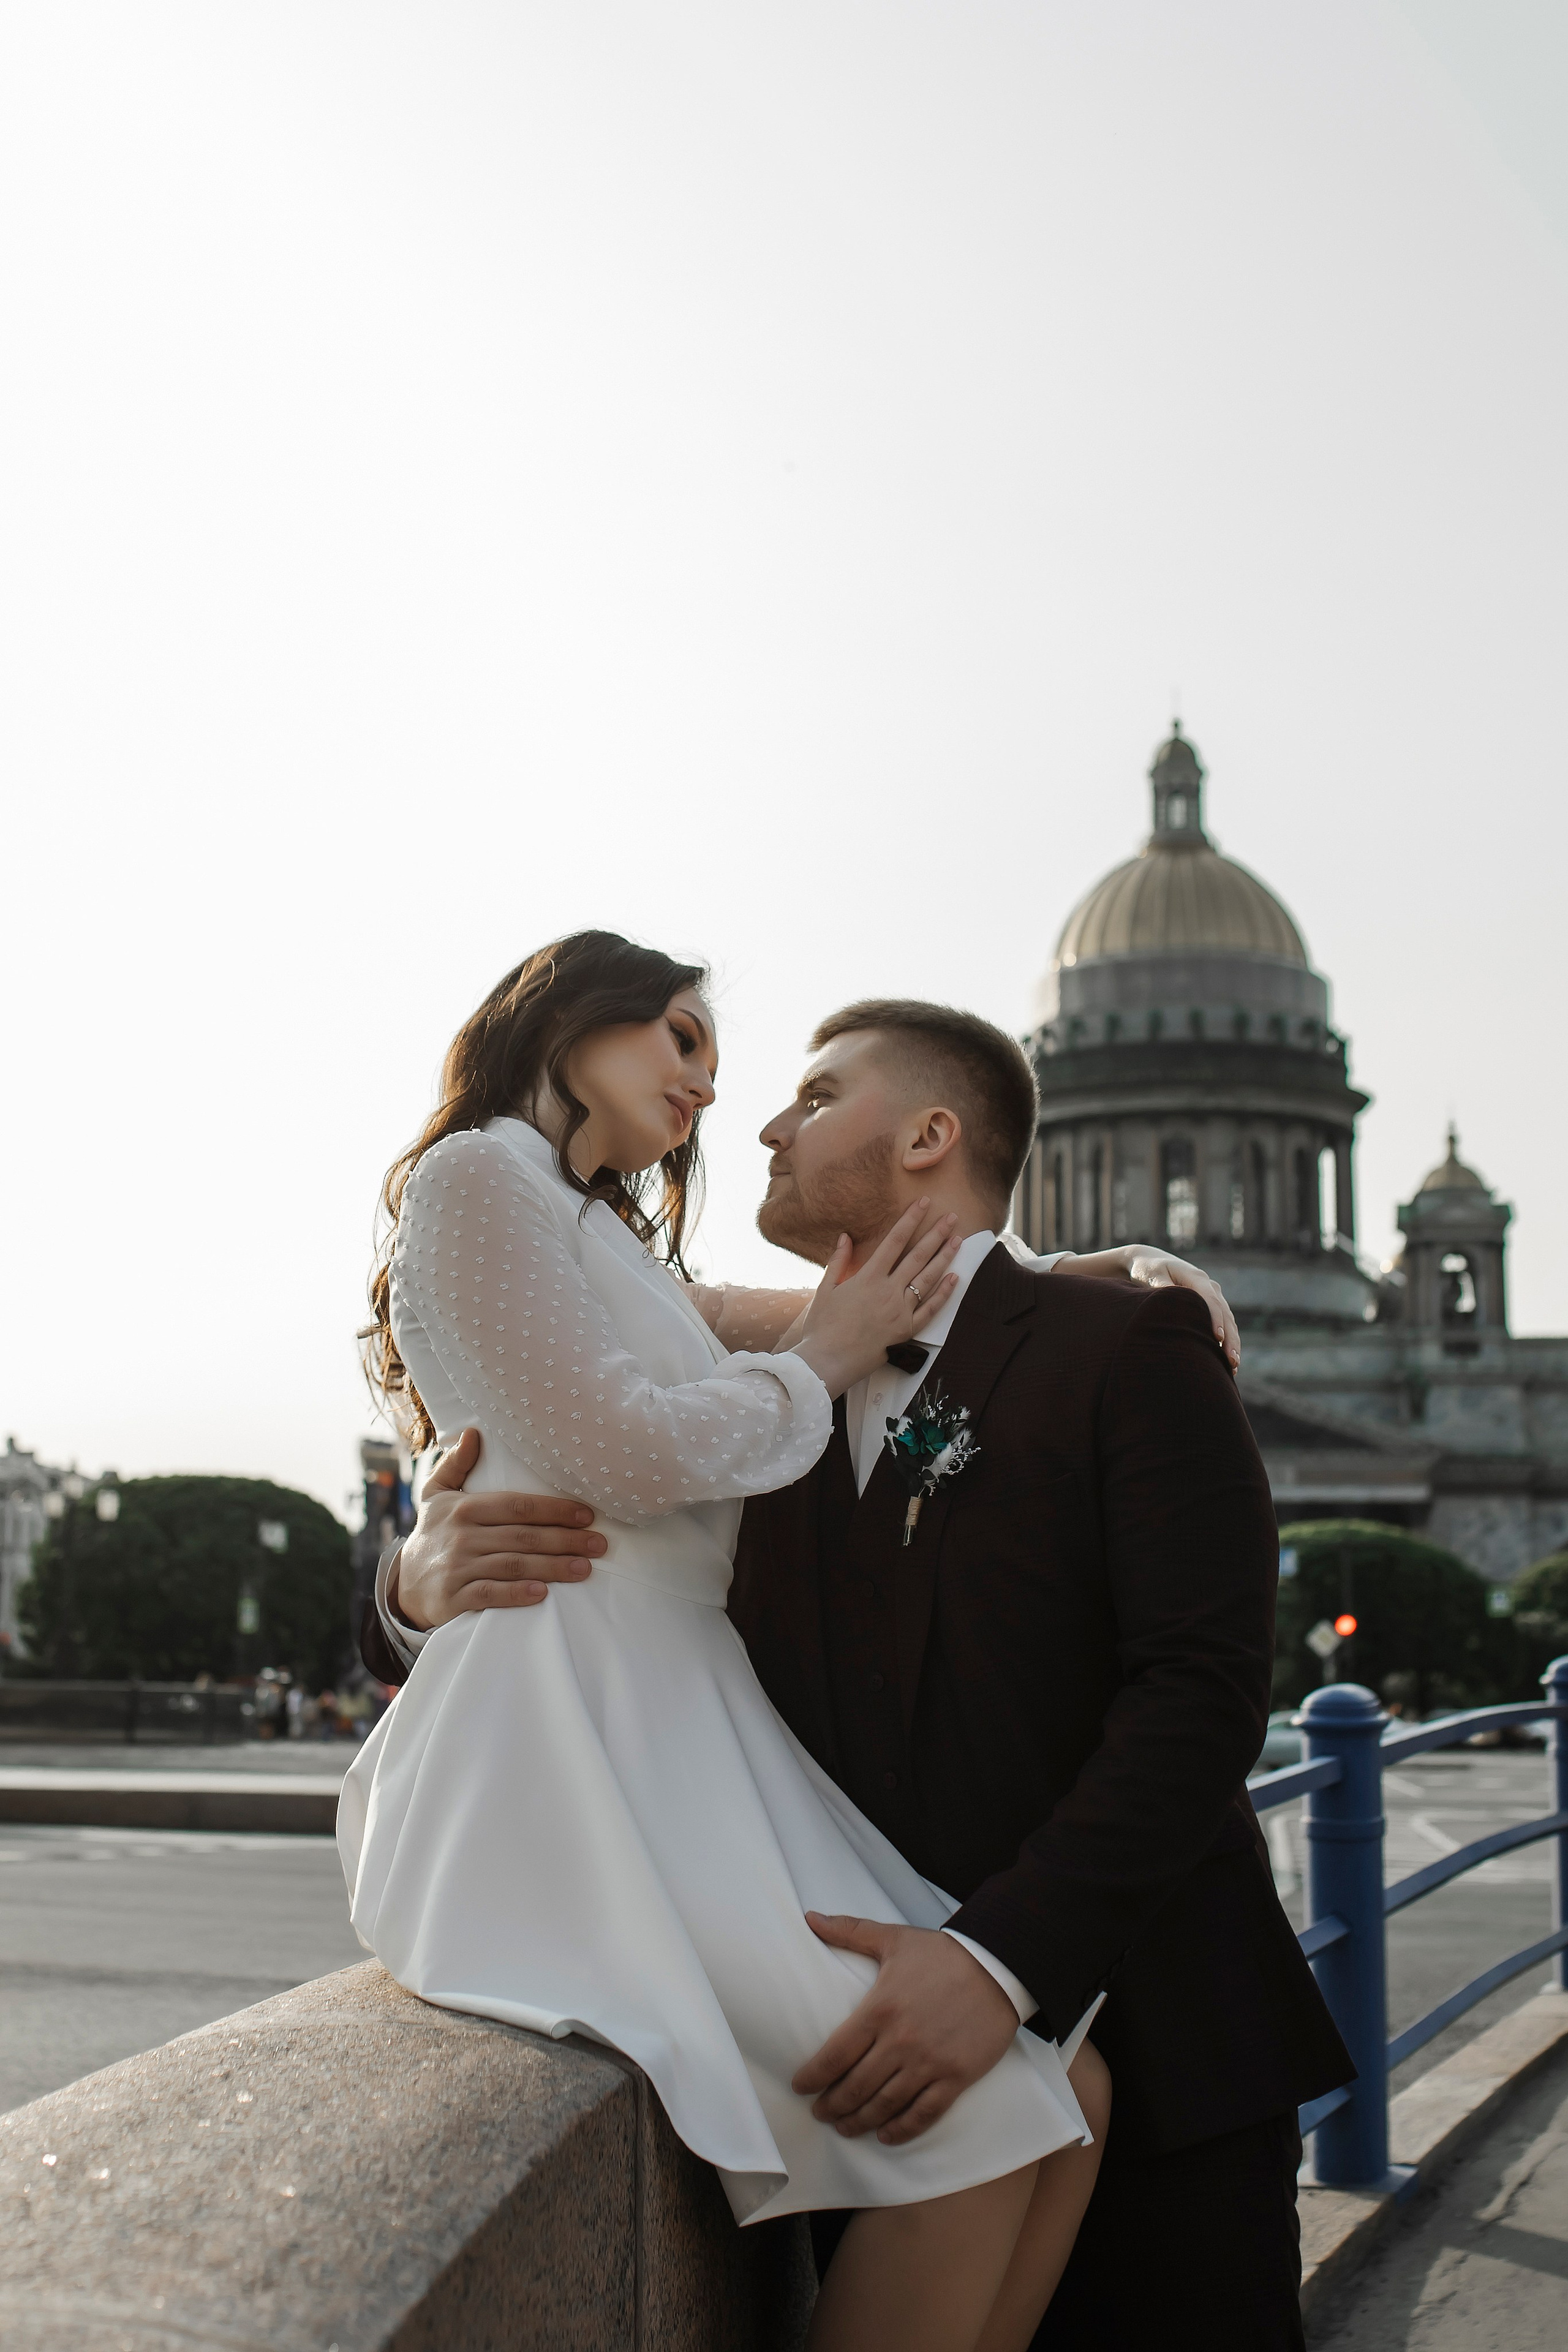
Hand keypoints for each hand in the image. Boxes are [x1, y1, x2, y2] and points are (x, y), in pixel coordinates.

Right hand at [390, 1430, 604, 1630]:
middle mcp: (463, 1536)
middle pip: (524, 1536)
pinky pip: (490, 1594)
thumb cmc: (433, 1534)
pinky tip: (542, 1593)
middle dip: (566, 1540)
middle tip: (599, 1544)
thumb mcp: (436, 1494)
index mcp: (465, 1507)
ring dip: (553, 1567)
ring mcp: (459, 1568)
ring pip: (514, 1565)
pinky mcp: (454, 1598)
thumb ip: (456, 1464)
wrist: (403, 1583)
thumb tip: (473, 1432)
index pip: (519, 1505)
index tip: (587, 1515)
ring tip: (585, 1568)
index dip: (555, 1509)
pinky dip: (516, 1594)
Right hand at [791, 1202, 963, 1397]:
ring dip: (945, 1258)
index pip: (894, 1240)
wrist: (827, 1361)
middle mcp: (888, 1291)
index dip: (911, 1219)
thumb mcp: (825, 1289)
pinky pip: (930, 1309)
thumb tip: (845, 1236)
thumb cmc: (822, 1326)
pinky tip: (954, 1278)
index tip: (924, 1203)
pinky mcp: (906, 1331)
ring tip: (958, 1240)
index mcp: (868, 1277)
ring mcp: (899, 1311)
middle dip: (936, 1234)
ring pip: (928, 1279)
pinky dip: (944, 1293)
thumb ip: (838, 1261)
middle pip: (918, 1256)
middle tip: (952, 1217)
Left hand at [791, 1916, 1019, 2144]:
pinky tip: (886, 2136)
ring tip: (845, 2128)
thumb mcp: (893, 1938)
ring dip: (859, 2122)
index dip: (812, 2077)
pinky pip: (924, 2113)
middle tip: (820, 2113)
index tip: (800, 2087)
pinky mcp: (955, 2078)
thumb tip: (810, 1917)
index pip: (835, 2054)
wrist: (997, 1967)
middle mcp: (900, 2042)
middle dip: (832, 2106)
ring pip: (885, 2105)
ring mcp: (928, 2063)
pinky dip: (902, 2129)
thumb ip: (849, 1931)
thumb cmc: (942, 1954)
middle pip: (855, 2086)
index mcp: (879, 2009)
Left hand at [1121, 1246, 1239, 1369]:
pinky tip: (1227, 1361)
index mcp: (1196, 1277)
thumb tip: (1171, 1298)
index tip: (1217, 1338)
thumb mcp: (1151, 1275)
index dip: (1215, 1319)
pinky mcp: (1210, 1305)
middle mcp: (1209, 1286)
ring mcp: (1212, 1295)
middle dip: (1230, 1338)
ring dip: (1232, 1343)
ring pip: (1229, 1321)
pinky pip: (1224, 1324)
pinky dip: (1227, 1342)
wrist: (1151, 1261)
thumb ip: (1162, 1285)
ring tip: (1233, 1367)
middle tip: (1231, 1361)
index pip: (1211, 1300)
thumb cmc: (1148, 1269)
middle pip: (1225, 1314)